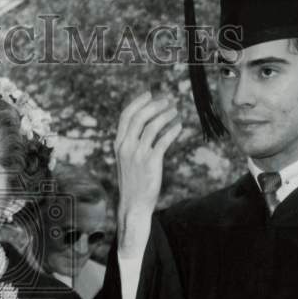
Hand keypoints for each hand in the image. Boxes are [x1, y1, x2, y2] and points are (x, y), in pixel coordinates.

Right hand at [114, 89, 182, 255]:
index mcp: (119, 144)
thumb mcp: (127, 160)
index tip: (150, 94)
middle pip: (140, 116)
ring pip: (153, 125)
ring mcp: (138, 154)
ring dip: (166, 115)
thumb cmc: (133, 182)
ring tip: (175, 112)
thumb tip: (145, 126)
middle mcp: (126, 146)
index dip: (138, 102)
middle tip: (168, 100)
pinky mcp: (151, 162)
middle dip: (155, 105)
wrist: (133, 204)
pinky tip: (179, 126)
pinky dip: (173, 130)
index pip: (126, 116)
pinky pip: (164, 140)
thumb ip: (132, 143)